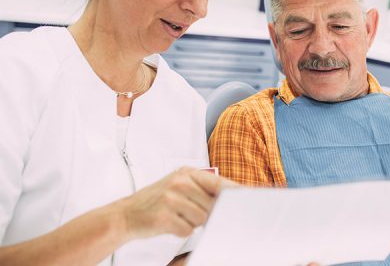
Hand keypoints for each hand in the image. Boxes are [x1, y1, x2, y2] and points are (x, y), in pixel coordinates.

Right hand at [119, 166, 235, 239]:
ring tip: (177, 215)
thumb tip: (227, 199)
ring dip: (192, 222)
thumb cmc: (156, 199)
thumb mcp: (177, 185)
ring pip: (201, 218)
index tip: (249, 197)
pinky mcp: (164, 216)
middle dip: (207, 212)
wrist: (127, 213)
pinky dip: (181, 230)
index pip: (217, 182)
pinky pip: (187, 229)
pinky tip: (169, 222)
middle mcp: (179, 182)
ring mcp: (171, 198)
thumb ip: (200, 189)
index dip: (234, 191)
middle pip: (211, 204)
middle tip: (190, 211)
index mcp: (185, 173)